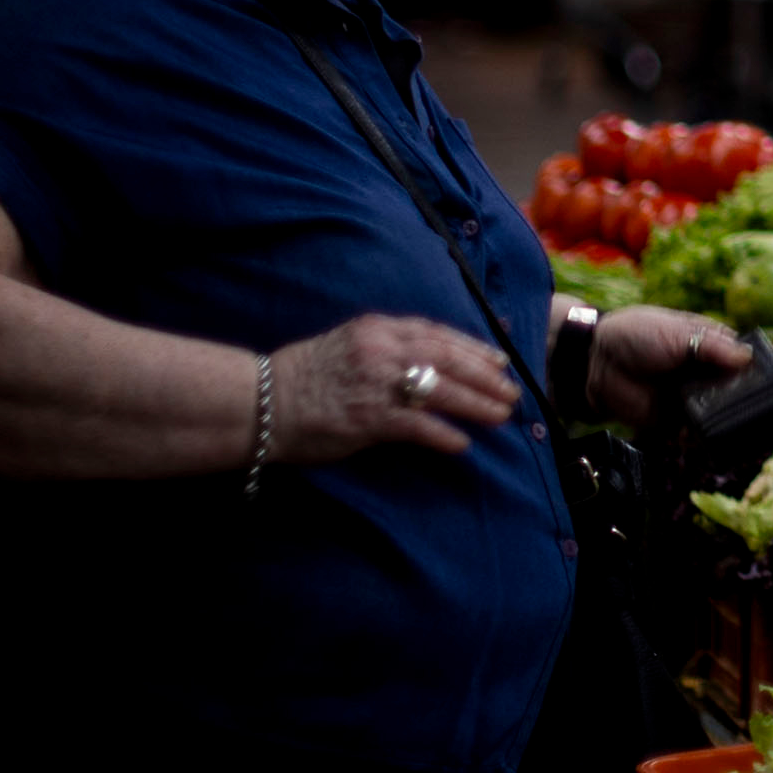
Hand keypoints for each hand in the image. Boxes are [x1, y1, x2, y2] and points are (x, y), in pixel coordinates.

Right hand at [275, 315, 519, 461]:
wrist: (261, 402)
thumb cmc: (304, 377)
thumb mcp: (350, 346)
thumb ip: (388, 349)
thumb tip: (431, 365)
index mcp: (378, 328)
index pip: (438, 334)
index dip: (472, 348)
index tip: (498, 361)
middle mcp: (382, 349)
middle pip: (448, 358)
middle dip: (485, 376)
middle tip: (511, 392)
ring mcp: (376, 382)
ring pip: (442, 389)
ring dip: (476, 404)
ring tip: (501, 416)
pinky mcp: (368, 417)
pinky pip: (417, 425)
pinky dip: (443, 434)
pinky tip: (461, 444)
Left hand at [583, 308, 751, 425]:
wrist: (596, 363)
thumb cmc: (638, 335)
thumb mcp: (677, 332)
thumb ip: (713, 346)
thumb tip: (748, 358)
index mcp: (712, 345)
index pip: (745, 358)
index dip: (761, 369)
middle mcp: (708, 373)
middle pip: (739, 389)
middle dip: (753, 399)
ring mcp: (694, 399)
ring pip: (723, 412)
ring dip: (736, 419)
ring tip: (754, 427)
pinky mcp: (677, 422)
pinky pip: (700, 432)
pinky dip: (711, 437)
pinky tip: (726, 439)